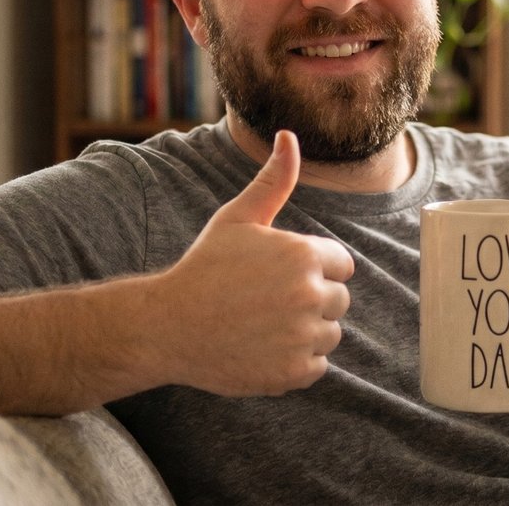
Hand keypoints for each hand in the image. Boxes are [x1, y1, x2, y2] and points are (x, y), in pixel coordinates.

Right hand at [152, 130, 354, 396]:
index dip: (312, 268)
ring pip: (329, 334)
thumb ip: (274, 180)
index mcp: (305, 255)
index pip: (341, 265)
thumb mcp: (238, 218)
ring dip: (305, 332)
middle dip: (310, 300)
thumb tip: (289, 136)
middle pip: (338, 300)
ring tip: (263, 324)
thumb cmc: (205, 267)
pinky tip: (262, 348)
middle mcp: (310, 295)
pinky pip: (316, 367)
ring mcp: (302, 337)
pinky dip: (294, 362)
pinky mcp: (293, 373)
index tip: (277, 275)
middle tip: (266, 302)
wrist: (167, 326)